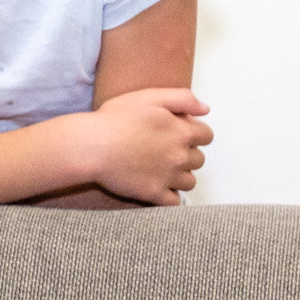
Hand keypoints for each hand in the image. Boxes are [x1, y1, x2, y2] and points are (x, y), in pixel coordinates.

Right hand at [78, 88, 212, 205]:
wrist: (92, 146)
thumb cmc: (116, 119)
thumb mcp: (150, 97)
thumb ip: (182, 98)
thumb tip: (206, 109)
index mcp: (181, 131)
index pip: (207, 136)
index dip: (196, 133)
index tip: (181, 133)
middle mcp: (179, 156)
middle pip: (199, 160)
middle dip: (188, 154)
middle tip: (167, 150)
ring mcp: (168, 177)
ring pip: (189, 182)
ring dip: (181, 176)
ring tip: (163, 169)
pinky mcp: (153, 193)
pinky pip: (174, 202)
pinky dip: (170, 196)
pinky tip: (159, 186)